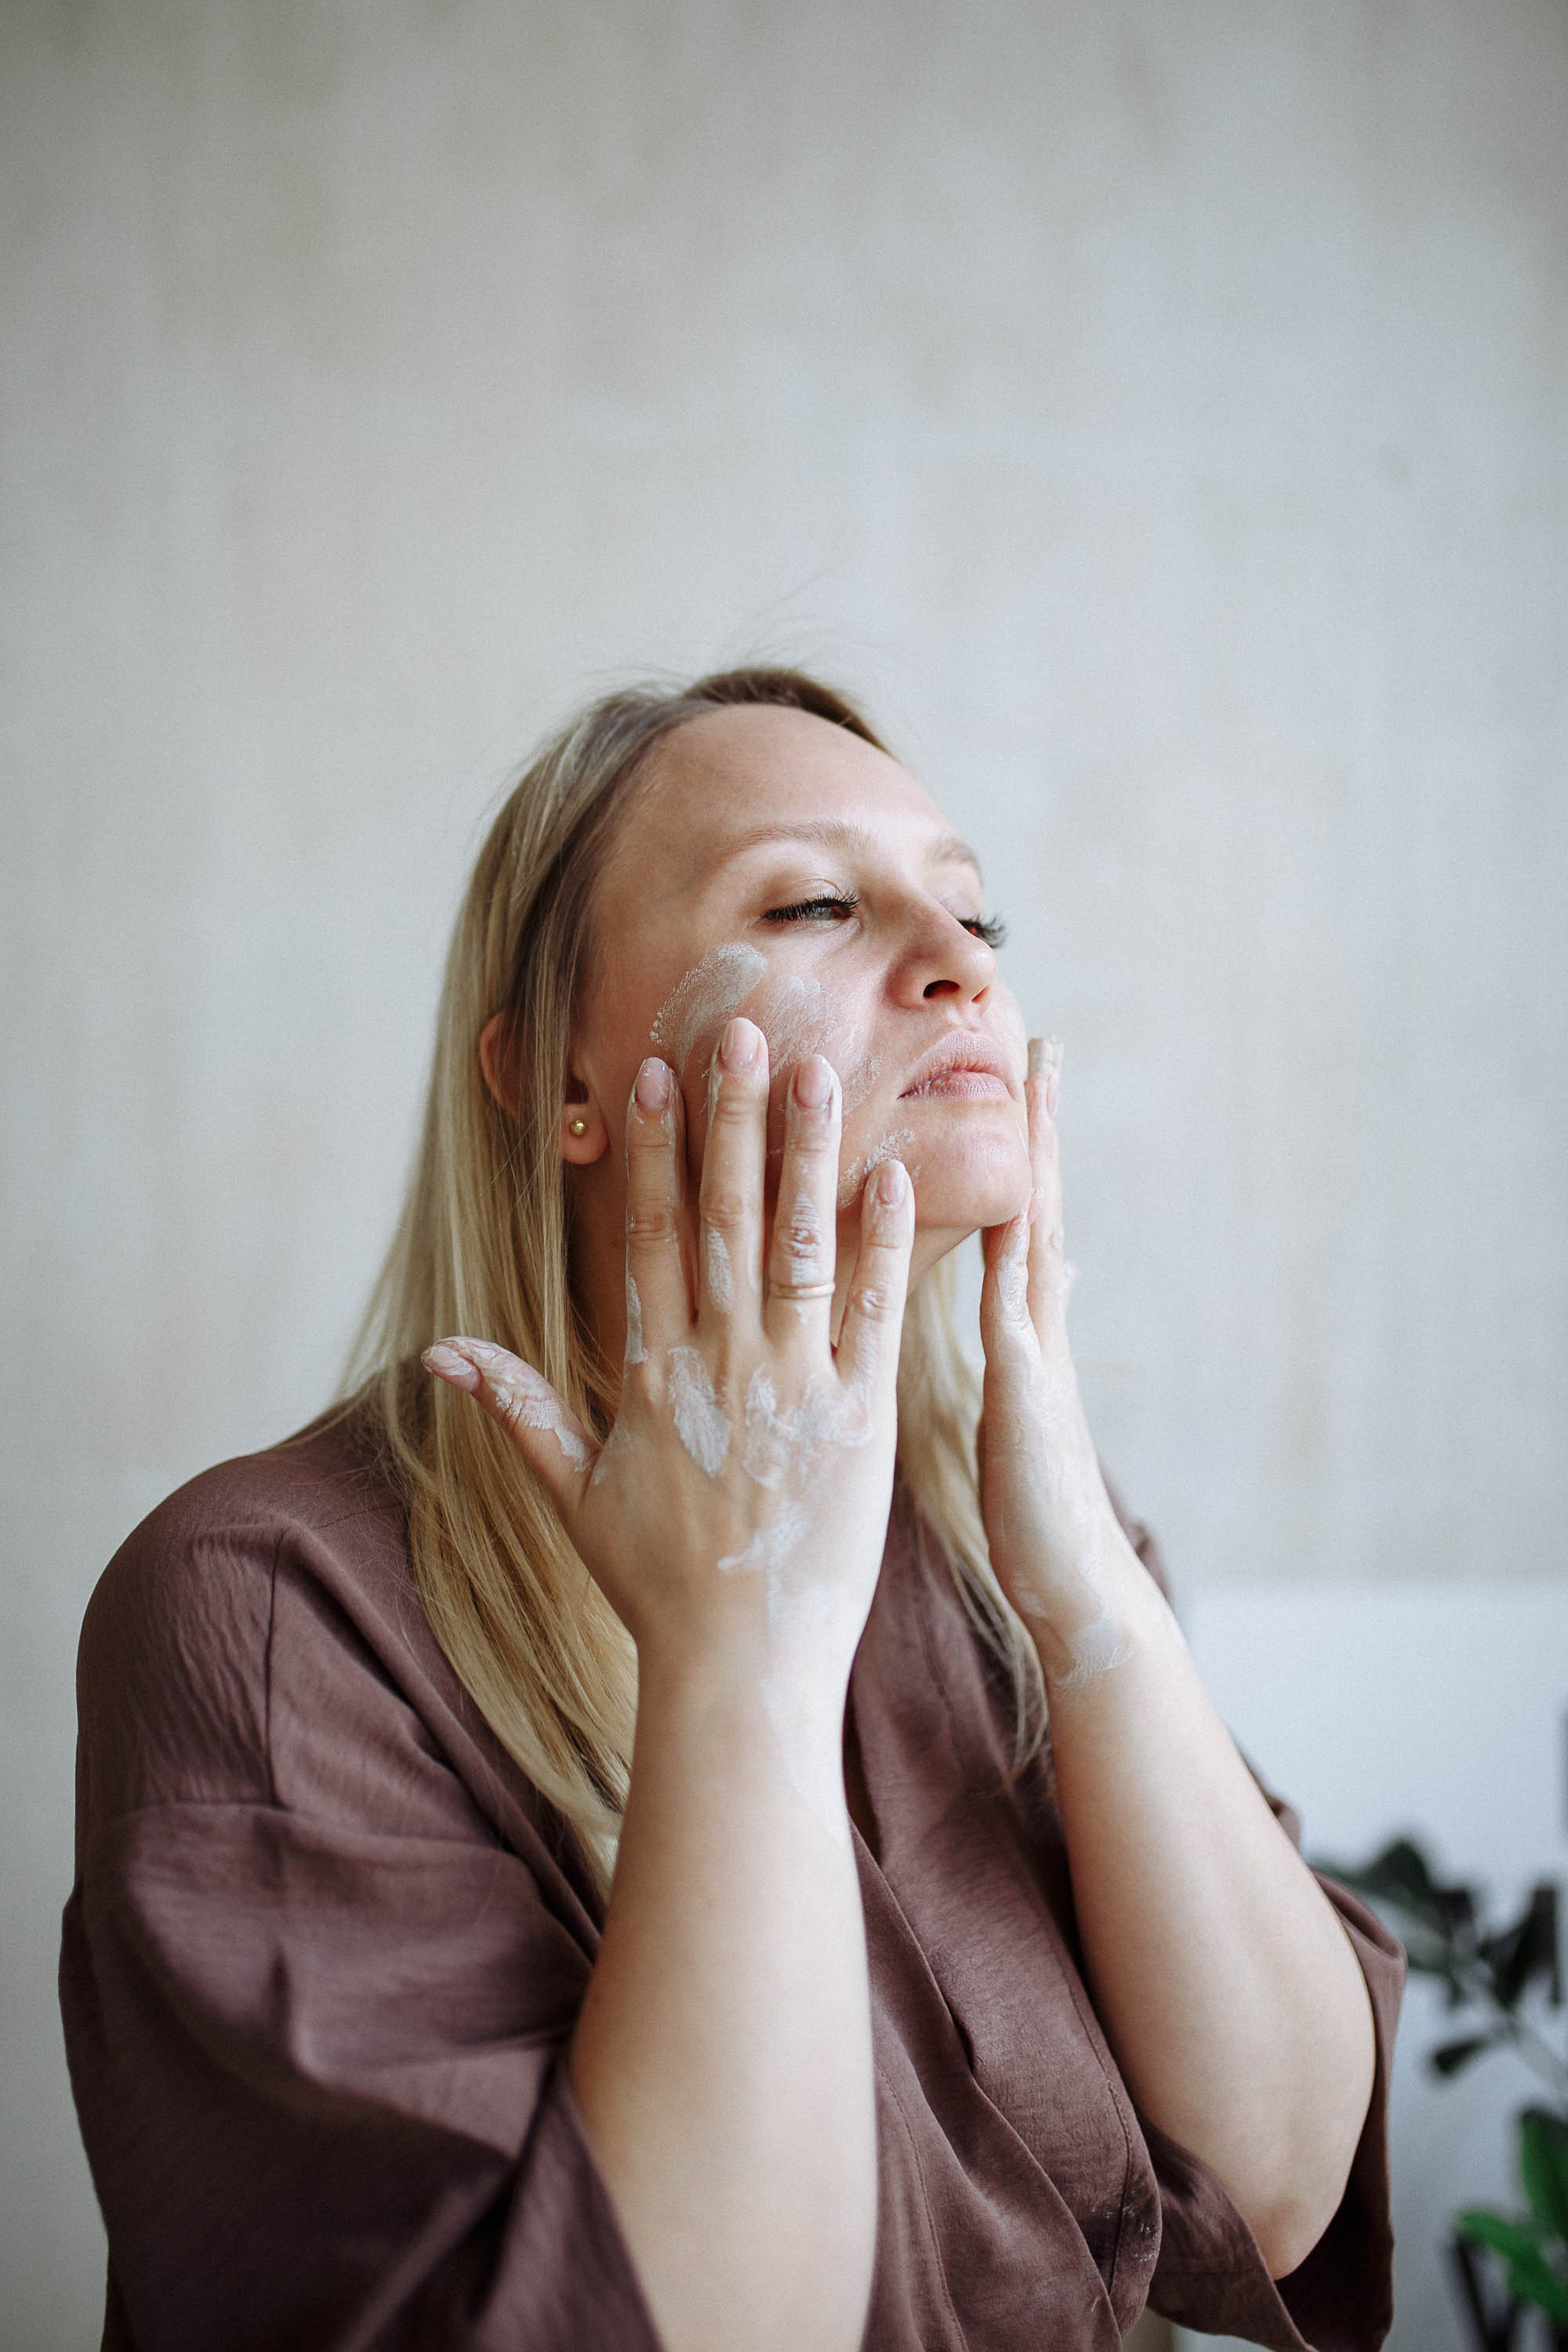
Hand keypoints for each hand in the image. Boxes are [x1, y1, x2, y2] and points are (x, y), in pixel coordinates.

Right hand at [422, 1017, 915, 1707]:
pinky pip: (875, 1318)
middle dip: (731, 1121)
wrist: (739, 1668)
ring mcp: (795, 1388)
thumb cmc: (655, 1585)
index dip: (649, 1151)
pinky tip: (894, 1175)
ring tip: (820, 1072)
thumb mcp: (571, 1494)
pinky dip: (885, 1247)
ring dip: (808, 1156)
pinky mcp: (862, 1420)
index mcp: (653, 1374)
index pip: (646, 1237)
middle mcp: (722, 1365)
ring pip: (802, 1249)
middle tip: (744, 1031)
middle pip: (722, 1220)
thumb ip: (515, 1411)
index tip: (652, 1075)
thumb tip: (439, 1354)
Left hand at [976, 1040, 1162, 1686]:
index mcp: (1023, 1328)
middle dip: (1040, 1121)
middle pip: (1040, 1200)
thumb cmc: (1032, 1507)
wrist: (1072, 1586)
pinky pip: (1012, 1308)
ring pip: (1036, 1234)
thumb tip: (1046, 1277)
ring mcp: (1037, 1352)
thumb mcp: (1024, 1403)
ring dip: (1036, 1161)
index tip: (1018, 1069)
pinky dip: (1011, 1256)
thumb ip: (1029, 1334)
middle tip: (1039, 1038)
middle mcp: (1037, 1325)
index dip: (1022, 1143)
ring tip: (1036, 1089)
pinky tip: (1007, 1208)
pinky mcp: (1024, 1392)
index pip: (1022, 1214)